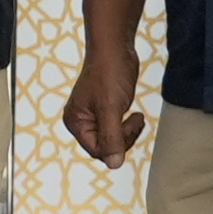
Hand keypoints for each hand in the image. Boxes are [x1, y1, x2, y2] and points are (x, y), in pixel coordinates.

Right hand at [64, 35, 145, 165]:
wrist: (115, 49)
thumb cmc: (109, 74)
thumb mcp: (111, 108)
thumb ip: (111, 137)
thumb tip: (114, 164)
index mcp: (76, 122)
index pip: (98, 150)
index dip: (117, 144)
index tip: (131, 124)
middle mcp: (81, 122)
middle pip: (105, 147)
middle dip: (124, 136)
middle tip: (136, 119)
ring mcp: (92, 116)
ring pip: (112, 138)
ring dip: (127, 131)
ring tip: (136, 115)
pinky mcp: (104, 110)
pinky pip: (116, 128)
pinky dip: (127, 124)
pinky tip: (132, 112)